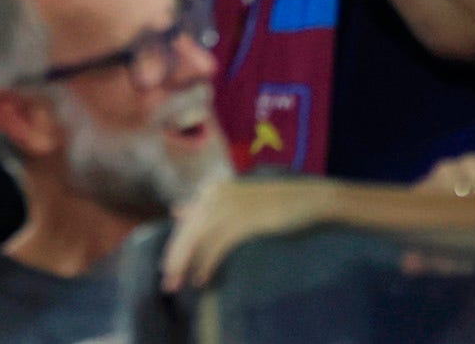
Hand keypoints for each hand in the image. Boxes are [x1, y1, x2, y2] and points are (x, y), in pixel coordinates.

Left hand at [161, 176, 341, 289]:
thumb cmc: (273, 202)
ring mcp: (229, 206)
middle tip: (168, 282)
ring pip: (198, 238)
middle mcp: (215, 194)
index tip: (167, 267)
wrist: (306, 199)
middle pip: (188, 230)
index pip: (186, 221)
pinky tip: (202, 278)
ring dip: (186, 264)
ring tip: (180, 283)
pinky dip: (207, 263)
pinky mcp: (244, 219)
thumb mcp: (234, 201)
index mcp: (212, 190)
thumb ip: (206, 207)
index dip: (175, 245)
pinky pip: (217, 245)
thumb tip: (177, 211)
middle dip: (175, 258)